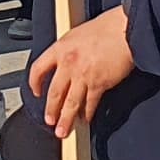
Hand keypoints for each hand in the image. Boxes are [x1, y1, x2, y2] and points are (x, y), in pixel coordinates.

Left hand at [26, 3, 139, 136]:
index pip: (38, 68)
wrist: (124, 30)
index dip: (34, 82)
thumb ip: (69, 49)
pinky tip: (86, 119)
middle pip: (54, 92)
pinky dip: (87, 113)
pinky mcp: (98, 84)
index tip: (36, 91)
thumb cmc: (108, 27)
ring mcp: (82, 75)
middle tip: (49, 121)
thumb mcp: (78, 33)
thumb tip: (66, 62)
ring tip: (63, 131)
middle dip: (51, 110)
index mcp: (60, 48)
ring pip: (70, 103)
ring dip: (66, 119)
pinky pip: (90, 104)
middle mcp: (68, 63)